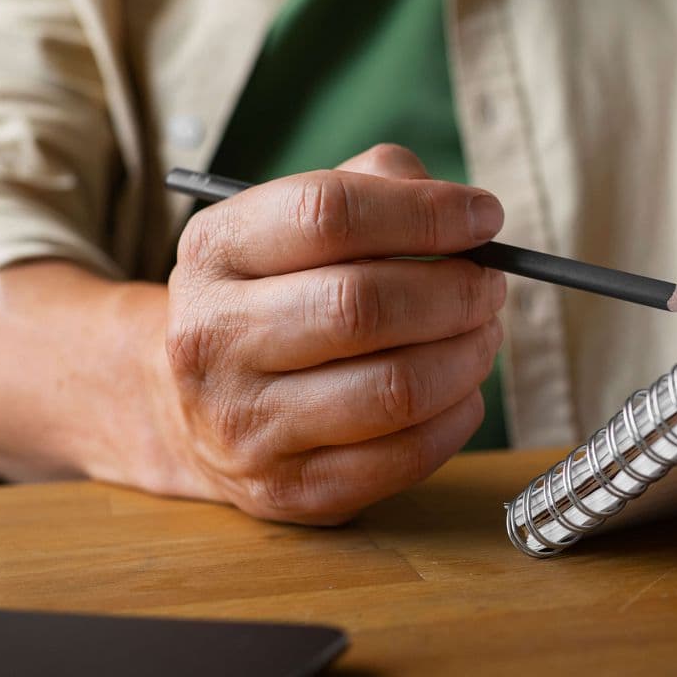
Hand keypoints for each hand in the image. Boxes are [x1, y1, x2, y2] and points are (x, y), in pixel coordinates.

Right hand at [160, 145, 506, 523]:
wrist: (186, 406)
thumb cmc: (274, 296)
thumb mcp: (294, 222)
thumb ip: (376, 186)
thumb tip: (464, 210)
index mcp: (216, 250)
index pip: (328, 214)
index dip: (425, 212)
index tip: (485, 216)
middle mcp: (214, 337)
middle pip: (363, 306)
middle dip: (456, 292)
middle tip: (490, 285)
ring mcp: (246, 424)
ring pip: (395, 389)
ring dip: (467, 356)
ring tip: (482, 335)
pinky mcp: (289, 489)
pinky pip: (404, 457)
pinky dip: (458, 417)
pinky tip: (462, 391)